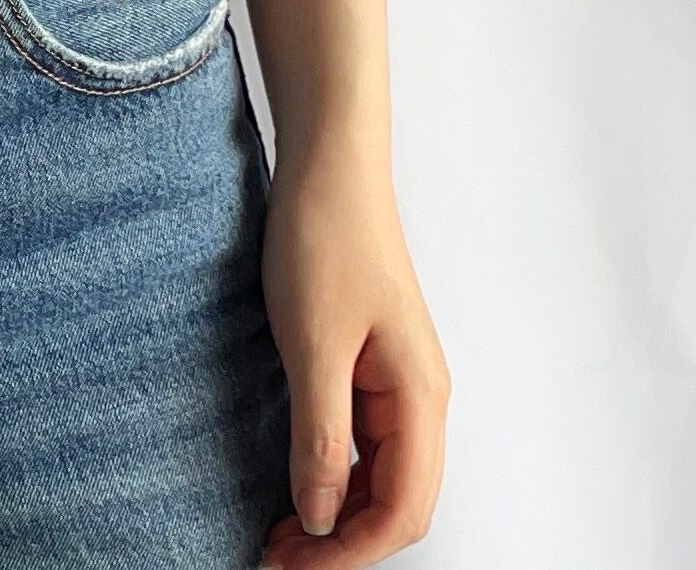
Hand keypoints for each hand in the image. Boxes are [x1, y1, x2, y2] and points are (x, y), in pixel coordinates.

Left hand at [259, 147, 449, 565]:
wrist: (329, 165)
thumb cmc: (324, 240)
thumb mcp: (313, 342)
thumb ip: (321, 434)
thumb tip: (321, 518)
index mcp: (421, 397)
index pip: (403, 508)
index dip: (351, 552)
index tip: (293, 566)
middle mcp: (420, 398)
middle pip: (396, 502)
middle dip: (342, 542)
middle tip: (274, 558)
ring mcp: (397, 381)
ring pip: (379, 475)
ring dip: (336, 513)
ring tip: (278, 533)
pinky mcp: (369, 362)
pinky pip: (361, 439)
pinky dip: (331, 471)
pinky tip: (294, 481)